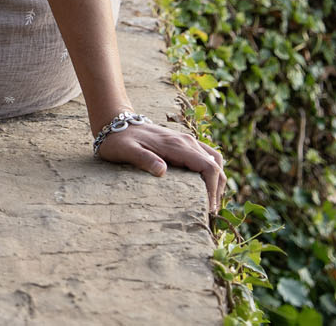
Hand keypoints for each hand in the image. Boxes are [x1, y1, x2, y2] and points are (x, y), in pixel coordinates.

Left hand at [97, 119, 225, 216]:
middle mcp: (186, 141)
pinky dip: (212, 171)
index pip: (208, 167)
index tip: (208, 209)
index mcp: (176, 145)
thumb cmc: (120, 140)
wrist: (117, 122)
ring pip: (214, 160)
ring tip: (210, 202)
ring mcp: (187, 141)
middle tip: (210, 212)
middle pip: (215, 165)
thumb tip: (162, 171)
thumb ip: (144, 159)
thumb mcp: (126, 150)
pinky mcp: (184, 143)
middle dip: (217, 189)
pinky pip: (207, 156)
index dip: (213, 189)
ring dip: (217, 180)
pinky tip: (205, 187)